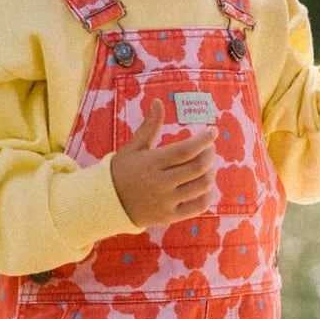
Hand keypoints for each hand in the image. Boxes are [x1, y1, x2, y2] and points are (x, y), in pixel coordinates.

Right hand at [110, 100, 215, 227]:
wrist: (106, 203)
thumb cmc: (122, 171)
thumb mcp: (133, 147)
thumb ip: (149, 126)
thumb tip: (158, 102)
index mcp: (152, 163)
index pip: (186, 150)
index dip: (203, 140)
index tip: (212, 131)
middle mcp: (161, 183)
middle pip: (198, 168)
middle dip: (210, 154)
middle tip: (210, 148)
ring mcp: (166, 201)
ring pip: (201, 186)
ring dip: (210, 173)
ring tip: (207, 166)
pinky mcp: (169, 216)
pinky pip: (198, 206)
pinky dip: (208, 195)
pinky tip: (206, 186)